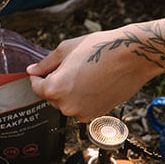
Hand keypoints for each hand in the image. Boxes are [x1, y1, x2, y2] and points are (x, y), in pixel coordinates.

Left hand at [28, 10, 164, 120]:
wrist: (132, 57)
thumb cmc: (100, 48)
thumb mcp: (67, 49)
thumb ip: (46, 63)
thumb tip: (32, 70)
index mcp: (55, 88)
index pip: (37, 87)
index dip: (39, 76)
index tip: (45, 69)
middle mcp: (66, 106)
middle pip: (52, 96)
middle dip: (57, 83)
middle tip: (72, 66)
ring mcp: (82, 113)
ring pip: (68, 102)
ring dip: (70, 91)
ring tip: (86, 73)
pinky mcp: (97, 115)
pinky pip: (82, 107)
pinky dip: (84, 97)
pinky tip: (95, 82)